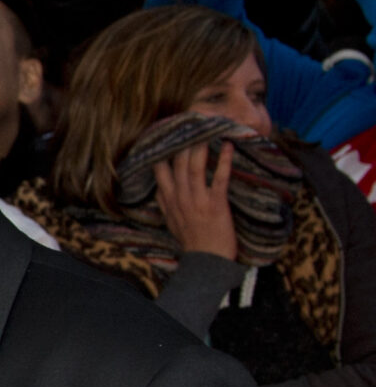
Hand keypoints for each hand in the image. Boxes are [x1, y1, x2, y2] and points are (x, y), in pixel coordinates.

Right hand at [154, 141, 239, 257]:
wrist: (206, 262)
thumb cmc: (193, 242)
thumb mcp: (172, 223)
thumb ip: (165, 205)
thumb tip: (159, 190)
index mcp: (170, 202)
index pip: (161, 173)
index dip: (164, 152)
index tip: (168, 136)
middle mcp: (180, 199)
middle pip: (179, 166)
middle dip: (183, 144)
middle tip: (191, 125)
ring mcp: (197, 201)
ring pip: (195, 169)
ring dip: (200, 148)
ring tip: (206, 131)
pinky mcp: (215, 205)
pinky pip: (220, 179)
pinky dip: (224, 161)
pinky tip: (227, 147)